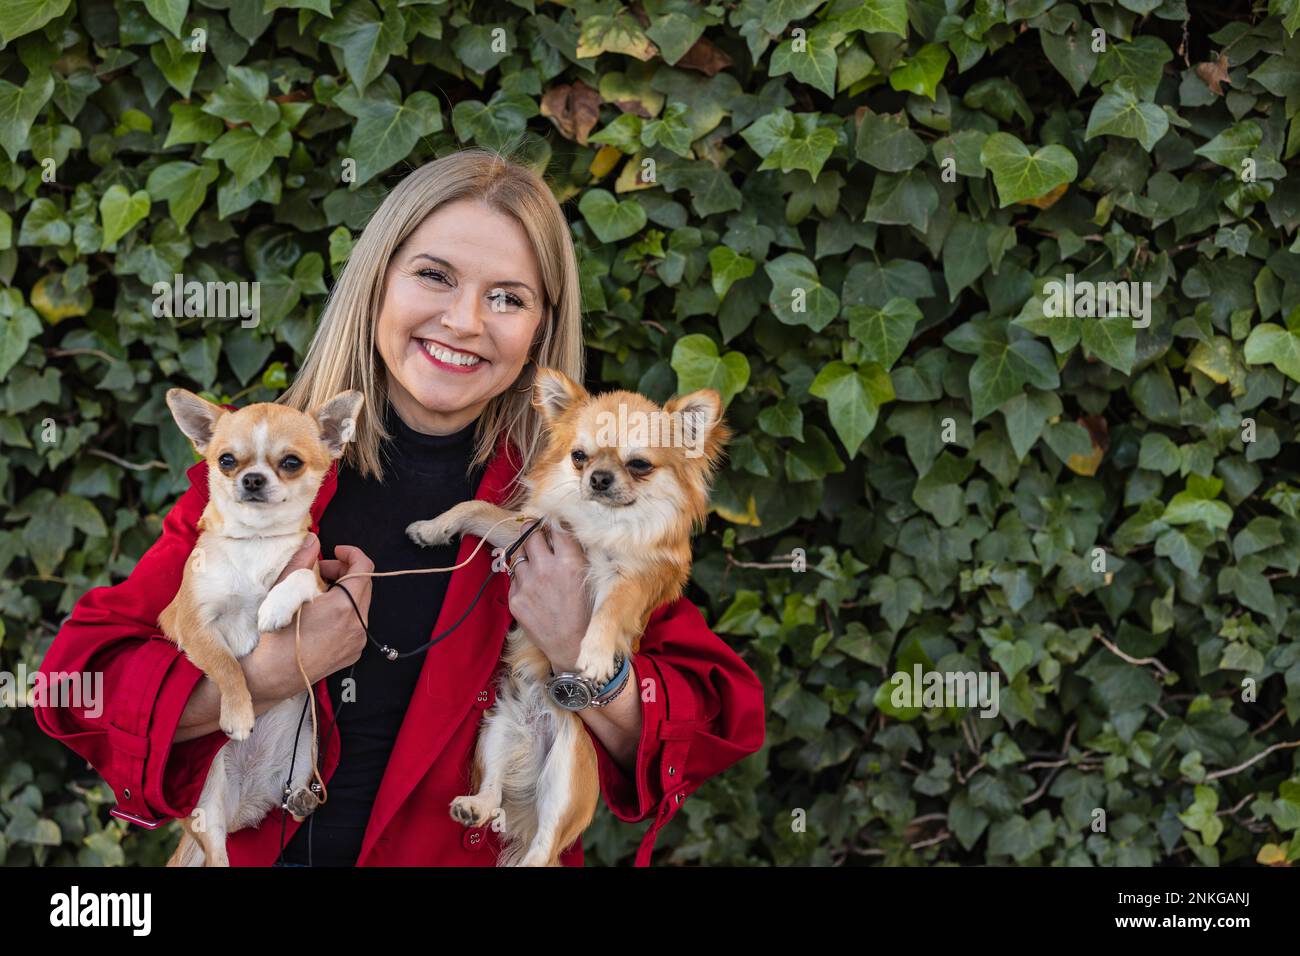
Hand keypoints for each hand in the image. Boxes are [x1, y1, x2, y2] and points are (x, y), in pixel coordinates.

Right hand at [249, 535, 374, 698]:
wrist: (270, 676)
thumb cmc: (274, 635)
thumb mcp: (283, 591)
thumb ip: (301, 561)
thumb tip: (313, 540)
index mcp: (343, 608)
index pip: (365, 568)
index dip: (352, 553)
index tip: (336, 551)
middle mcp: (357, 626)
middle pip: (364, 585)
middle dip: (344, 572)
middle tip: (320, 571)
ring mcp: (357, 641)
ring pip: (361, 604)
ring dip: (344, 592)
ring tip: (317, 593)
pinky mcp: (353, 653)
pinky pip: (356, 623)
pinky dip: (345, 611)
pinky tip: (321, 614)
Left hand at [506, 522, 592, 672]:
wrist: (572, 646)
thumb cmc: (586, 612)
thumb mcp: (589, 578)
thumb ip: (576, 553)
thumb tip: (563, 529)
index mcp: (570, 561)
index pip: (555, 525)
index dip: (553, 522)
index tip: (553, 522)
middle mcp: (546, 568)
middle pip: (530, 534)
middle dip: (533, 530)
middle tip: (537, 533)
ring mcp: (527, 583)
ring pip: (518, 553)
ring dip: (526, 554)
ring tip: (535, 562)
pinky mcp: (515, 598)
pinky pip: (514, 577)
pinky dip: (522, 577)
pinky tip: (534, 586)